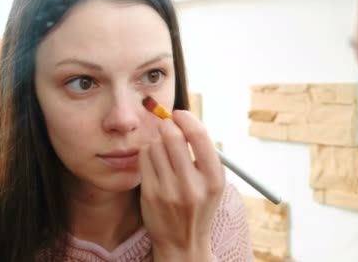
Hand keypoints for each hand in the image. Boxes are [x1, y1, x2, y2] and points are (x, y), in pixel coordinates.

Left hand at [139, 110, 224, 261]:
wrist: (183, 242)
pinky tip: (154, 158)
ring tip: (163, 147)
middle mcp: (192, 185)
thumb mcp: (213, 181)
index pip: (199, 135)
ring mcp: (169, 191)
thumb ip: (204, 152)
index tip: (179, 114)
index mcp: (214, 178)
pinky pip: (144, 157)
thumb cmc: (199, 204)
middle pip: (173, 136)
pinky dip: (147, 151)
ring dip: (157, 139)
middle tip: (167, 124)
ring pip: (155, 145)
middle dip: (167, 124)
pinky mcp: (150, 194)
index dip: (187, 118)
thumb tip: (184, 119)